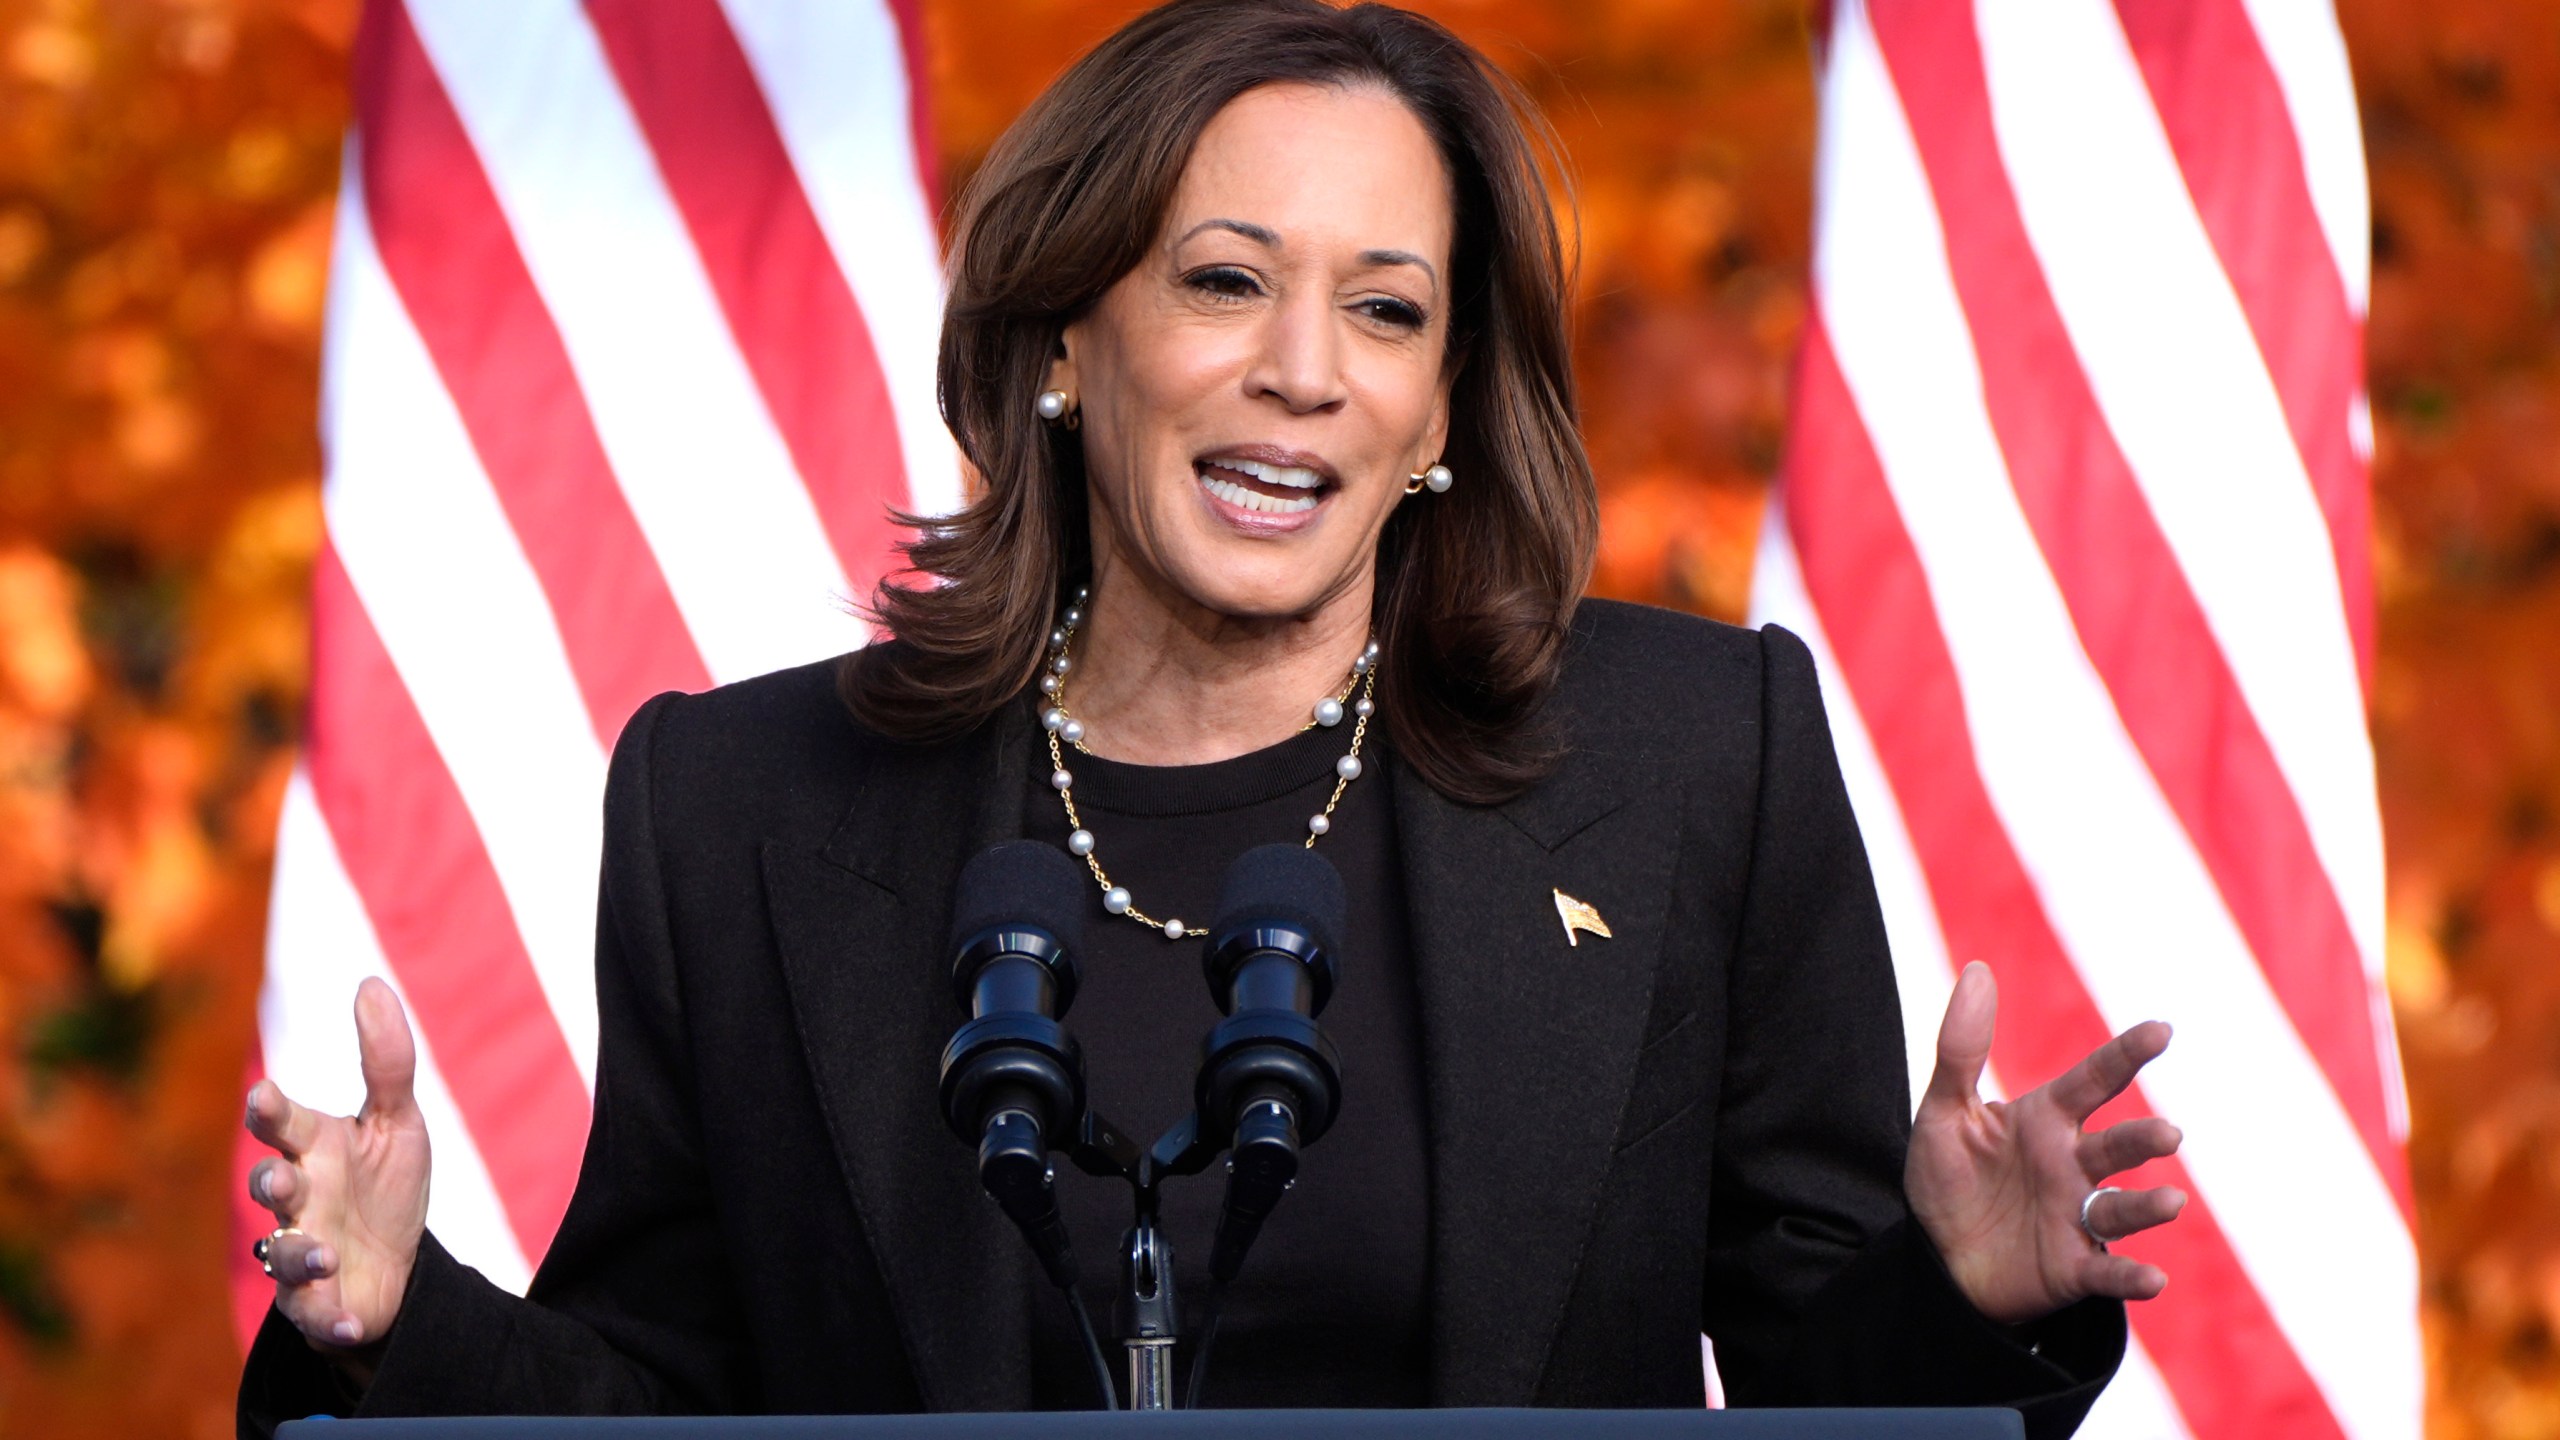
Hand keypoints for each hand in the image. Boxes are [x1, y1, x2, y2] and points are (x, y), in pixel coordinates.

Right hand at [244, 977, 431, 1350]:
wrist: (397, 1268)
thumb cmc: (384, 1186)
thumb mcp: (398, 1121)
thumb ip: (387, 1060)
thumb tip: (372, 982)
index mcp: (314, 1148)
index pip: (282, 1122)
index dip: (271, 1109)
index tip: (265, 1096)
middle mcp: (298, 1198)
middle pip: (268, 1185)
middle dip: (271, 1181)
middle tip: (283, 1179)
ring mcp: (300, 1251)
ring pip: (280, 1252)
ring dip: (296, 1253)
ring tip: (322, 1253)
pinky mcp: (315, 1302)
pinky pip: (311, 1312)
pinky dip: (327, 1316)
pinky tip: (345, 1319)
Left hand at [1905, 962, 2185, 1324]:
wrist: (1936, 1254)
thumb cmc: (1951, 1177)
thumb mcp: (1944, 1111)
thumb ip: (1962, 1047)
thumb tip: (1978, 970)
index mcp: (2047, 1119)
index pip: (2093, 1080)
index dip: (2126, 1055)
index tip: (2160, 1030)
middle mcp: (2072, 1164)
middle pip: (2116, 1147)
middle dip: (2143, 1140)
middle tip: (2168, 1135)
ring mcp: (2076, 1216)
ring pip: (2121, 1208)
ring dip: (2147, 1207)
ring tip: (2171, 1201)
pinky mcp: (2072, 1267)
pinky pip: (2107, 1272)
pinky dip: (2131, 1276)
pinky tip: (2153, 1279)